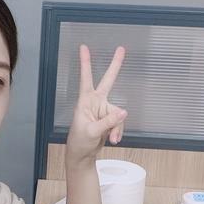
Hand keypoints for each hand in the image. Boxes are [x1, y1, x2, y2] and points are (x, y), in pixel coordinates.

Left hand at [65, 45, 127, 164]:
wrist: (82, 156)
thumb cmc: (79, 142)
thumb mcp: (92, 132)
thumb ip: (108, 121)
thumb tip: (123, 111)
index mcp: (85, 102)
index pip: (85, 79)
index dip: (85, 63)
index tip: (83, 47)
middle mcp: (95, 103)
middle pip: (108, 81)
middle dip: (115, 66)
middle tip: (121, 49)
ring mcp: (103, 110)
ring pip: (118, 113)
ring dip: (117, 126)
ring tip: (112, 138)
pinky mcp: (109, 119)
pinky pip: (120, 121)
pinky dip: (119, 131)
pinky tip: (113, 139)